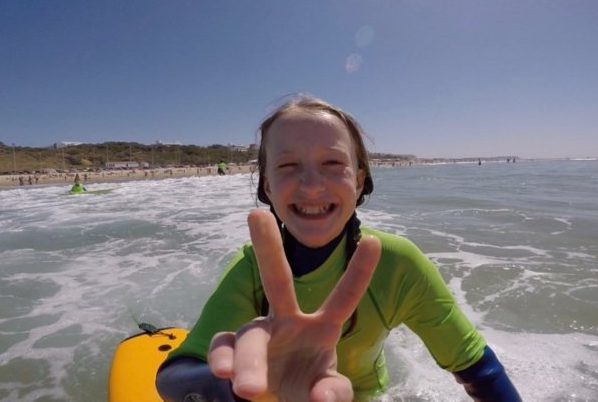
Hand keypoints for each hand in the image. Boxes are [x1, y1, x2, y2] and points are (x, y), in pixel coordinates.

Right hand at [208, 209, 380, 401]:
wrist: (274, 401)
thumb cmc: (308, 388)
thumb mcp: (327, 392)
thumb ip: (333, 393)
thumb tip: (322, 397)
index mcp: (321, 327)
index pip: (344, 298)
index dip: (359, 271)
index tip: (375, 241)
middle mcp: (288, 321)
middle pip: (278, 280)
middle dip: (268, 247)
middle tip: (255, 214)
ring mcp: (260, 334)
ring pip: (251, 334)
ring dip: (249, 361)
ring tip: (248, 388)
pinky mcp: (234, 351)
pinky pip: (223, 347)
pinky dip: (222, 358)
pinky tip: (223, 371)